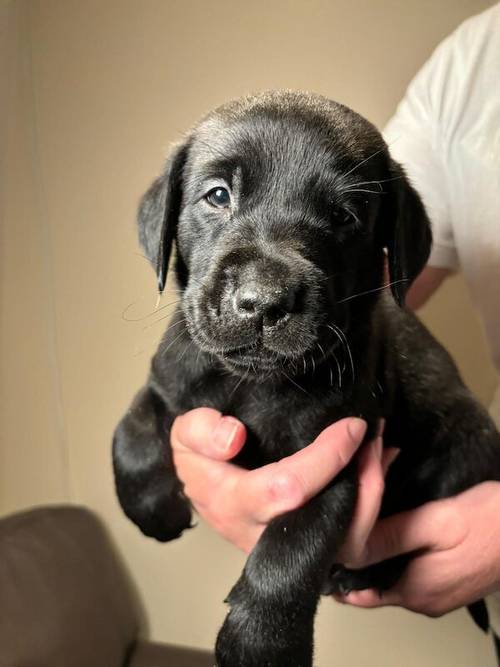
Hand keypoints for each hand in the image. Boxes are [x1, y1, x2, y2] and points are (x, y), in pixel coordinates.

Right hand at [171, 408, 383, 552]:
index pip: (287, 488)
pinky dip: (369, 503)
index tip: (351, 425)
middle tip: (377, 438)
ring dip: (372, 497)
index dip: (325, 458)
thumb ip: (201, 431)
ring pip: (344, 544)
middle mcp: (263, 536)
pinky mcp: (303, 545)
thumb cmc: (199, 456)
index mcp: (232, 504)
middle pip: (325, 526)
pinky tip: (377, 467)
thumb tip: (234, 436)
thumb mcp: (185, 434)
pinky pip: (346, 538)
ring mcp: (286, 546)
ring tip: (382, 451)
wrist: (201, 484)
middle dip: (363, 483)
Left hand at [338, 481, 499, 616]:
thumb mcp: (436, 523)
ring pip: (392, 569)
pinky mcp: (450, 577)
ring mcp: (439, 590)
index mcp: (416, 591)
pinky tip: (394, 518)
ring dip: (378, 541)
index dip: (339, 567)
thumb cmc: (491, 521)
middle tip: (346, 513)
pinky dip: (398, 542)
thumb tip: (349, 550)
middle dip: (358, 547)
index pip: (359, 592)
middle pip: (374, 578)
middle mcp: (424, 598)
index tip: (326, 539)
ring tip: (365, 510)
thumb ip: (392, 538)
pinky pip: (411, 564)